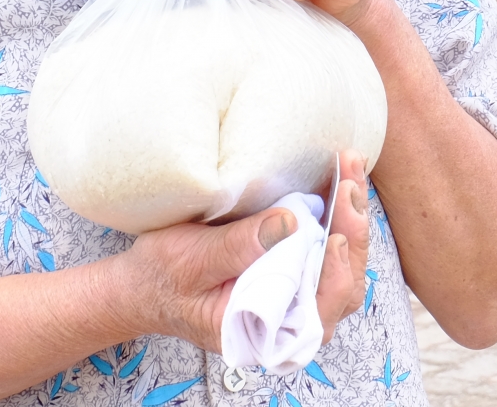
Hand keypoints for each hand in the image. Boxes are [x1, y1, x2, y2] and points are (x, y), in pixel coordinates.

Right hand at [111, 149, 368, 353]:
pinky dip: (336, 206)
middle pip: (343, 280)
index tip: (338, 234)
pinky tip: (340, 172)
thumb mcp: (190, 261)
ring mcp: (294, 290)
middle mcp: (289, 316)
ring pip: (342, 258)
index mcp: (265, 332)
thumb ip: (237, 249)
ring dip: (349, 211)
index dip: (337, 274)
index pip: (321, 312)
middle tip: (351, 178)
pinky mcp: (291, 263)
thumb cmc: (162, 277)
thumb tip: (290, 223)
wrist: (143, 282)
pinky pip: (327, 240)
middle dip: (353, 228)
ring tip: (351, 164)